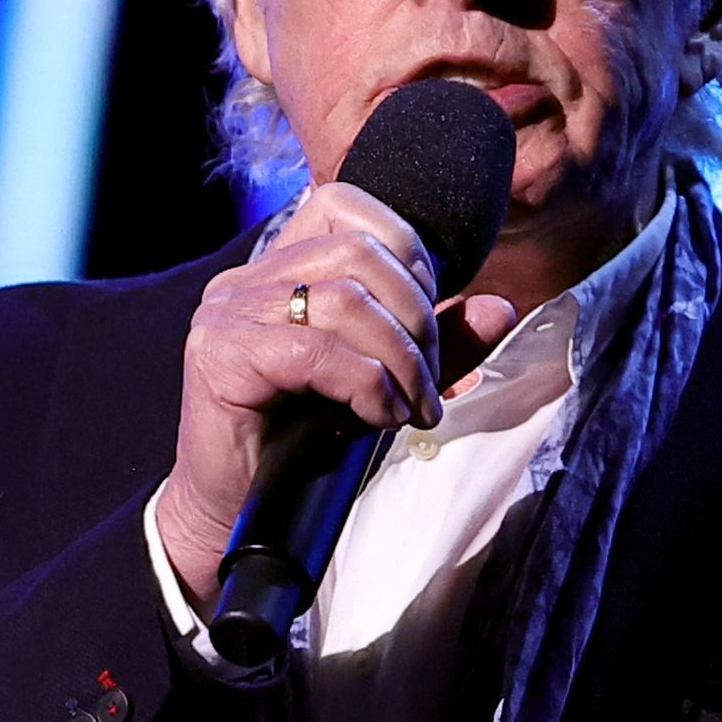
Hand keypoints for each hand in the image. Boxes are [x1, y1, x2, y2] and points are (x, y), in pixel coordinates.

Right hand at [153, 183, 517, 605]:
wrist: (232, 514)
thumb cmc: (300, 448)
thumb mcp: (381, 385)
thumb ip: (433, 344)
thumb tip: (499, 308)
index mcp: (278, 270)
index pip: (344, 206)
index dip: (404, 249)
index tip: (428, 318)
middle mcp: (246, 280)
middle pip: (358, 252)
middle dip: (416, 318)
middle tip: (429, 383)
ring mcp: (228, 313)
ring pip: (345, 299)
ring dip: (399, 360)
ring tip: (412, 409)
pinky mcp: (222, 356)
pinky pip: (318, 351)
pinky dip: (368, 384)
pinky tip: (380, 418)